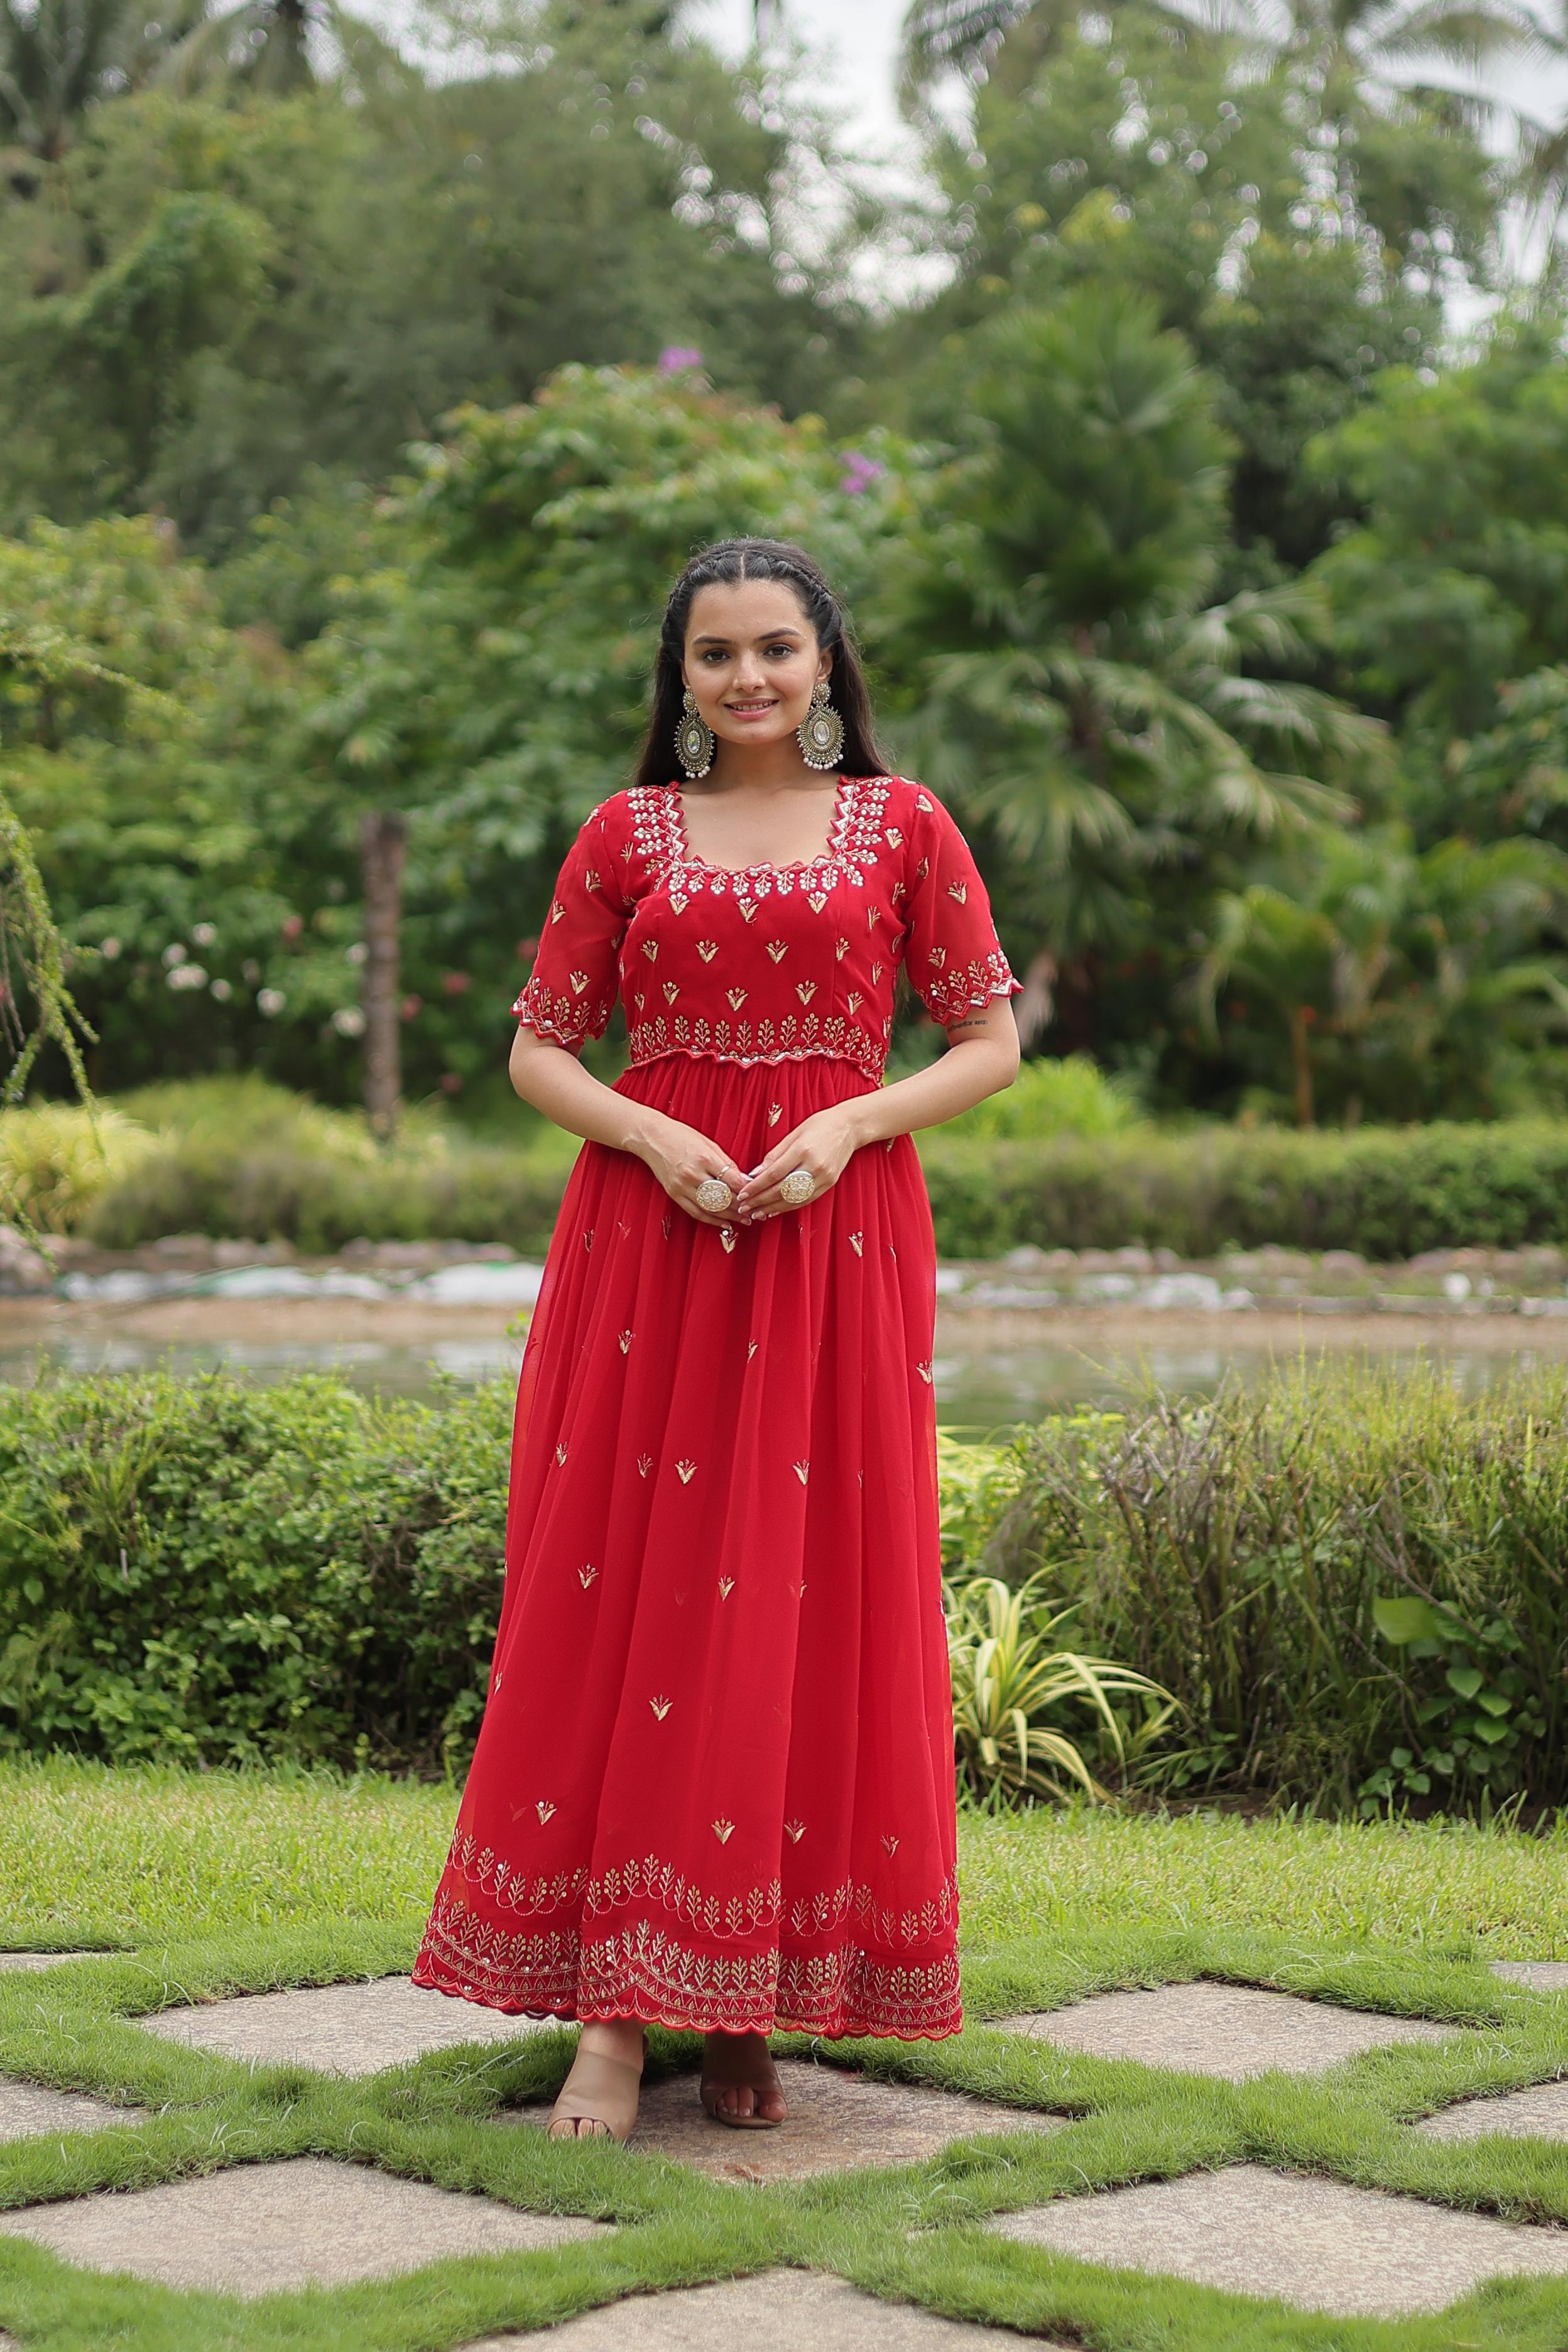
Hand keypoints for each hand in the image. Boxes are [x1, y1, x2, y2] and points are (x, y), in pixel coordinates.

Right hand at [632, 1115, 745, 1226]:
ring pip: (711, 1209)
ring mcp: (681, 1186)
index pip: (732, 1180)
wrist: (652, 1137)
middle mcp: (692, 1174)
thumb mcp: (709, 1144)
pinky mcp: (674, 1194)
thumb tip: (744, 1180)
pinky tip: (725, 1223)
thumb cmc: (681, 1136)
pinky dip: (712, 1220)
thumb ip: (726, 1163)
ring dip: (730, 1216)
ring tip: (744, 1220)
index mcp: (704, 1157)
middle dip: (741, 1206)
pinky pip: (696, 1212)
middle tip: (754, 1210)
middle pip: (723, 1197)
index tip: (757, 1193)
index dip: (747, 1190)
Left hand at [735, 1105, 862, 1221]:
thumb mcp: (793, 1134)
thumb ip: (774, 1155)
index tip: (743, 1193)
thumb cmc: (819, 1125)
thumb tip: (754, 1174)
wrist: (850, 1127)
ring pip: (794, 1199)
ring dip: (772, 1208)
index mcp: (803, 1150)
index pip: (774, 1174)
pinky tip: (775, 1210)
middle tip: (744, 1207)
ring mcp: (824, 1177)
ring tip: (756, 1213)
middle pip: (782, 1190)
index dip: (756, 1187)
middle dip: (760, 1200)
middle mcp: (814, 1166)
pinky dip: (788, 1207)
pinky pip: (805, 1199)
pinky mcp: (829, 1183)